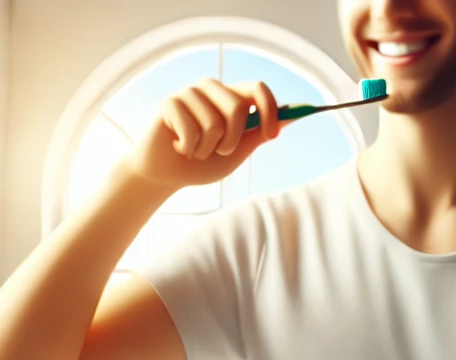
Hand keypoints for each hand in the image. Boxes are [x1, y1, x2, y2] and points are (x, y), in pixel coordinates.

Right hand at [121, 79, 279, 190]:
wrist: (164, 175)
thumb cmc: (201, 163)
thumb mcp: (236, 152)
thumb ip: (258, 134)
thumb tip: (291, 118)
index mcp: (230, 97)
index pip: (257, 88)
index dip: (269, 110)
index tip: (271, 136)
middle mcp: (211, 89)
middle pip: (237, 108)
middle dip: (231, 141)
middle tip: (217, 151)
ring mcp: (189, 93)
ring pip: (214, 123)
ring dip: (206, 149)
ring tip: (195, 151)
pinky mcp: (169, 103)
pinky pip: (190, 130)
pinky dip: (188, 149)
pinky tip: (178, 147)